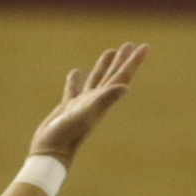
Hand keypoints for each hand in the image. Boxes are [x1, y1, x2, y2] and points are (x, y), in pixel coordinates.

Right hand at [29, 42, 147, 167]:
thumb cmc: (68, 134)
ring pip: (96, 80)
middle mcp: (96, 100)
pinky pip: (74, 89)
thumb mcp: (87, 115)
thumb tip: (125, 87)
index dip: (133, 62)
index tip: (144, 46)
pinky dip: (76, 80)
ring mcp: (82, 104)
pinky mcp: (68, 107)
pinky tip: (76, 72)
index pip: (122, 76)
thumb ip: (105, 100)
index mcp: (103, 99)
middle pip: (112, 75)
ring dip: (103, 66)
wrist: (51, 151)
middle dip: (122, 60)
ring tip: (110, 51)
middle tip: (130, 44)